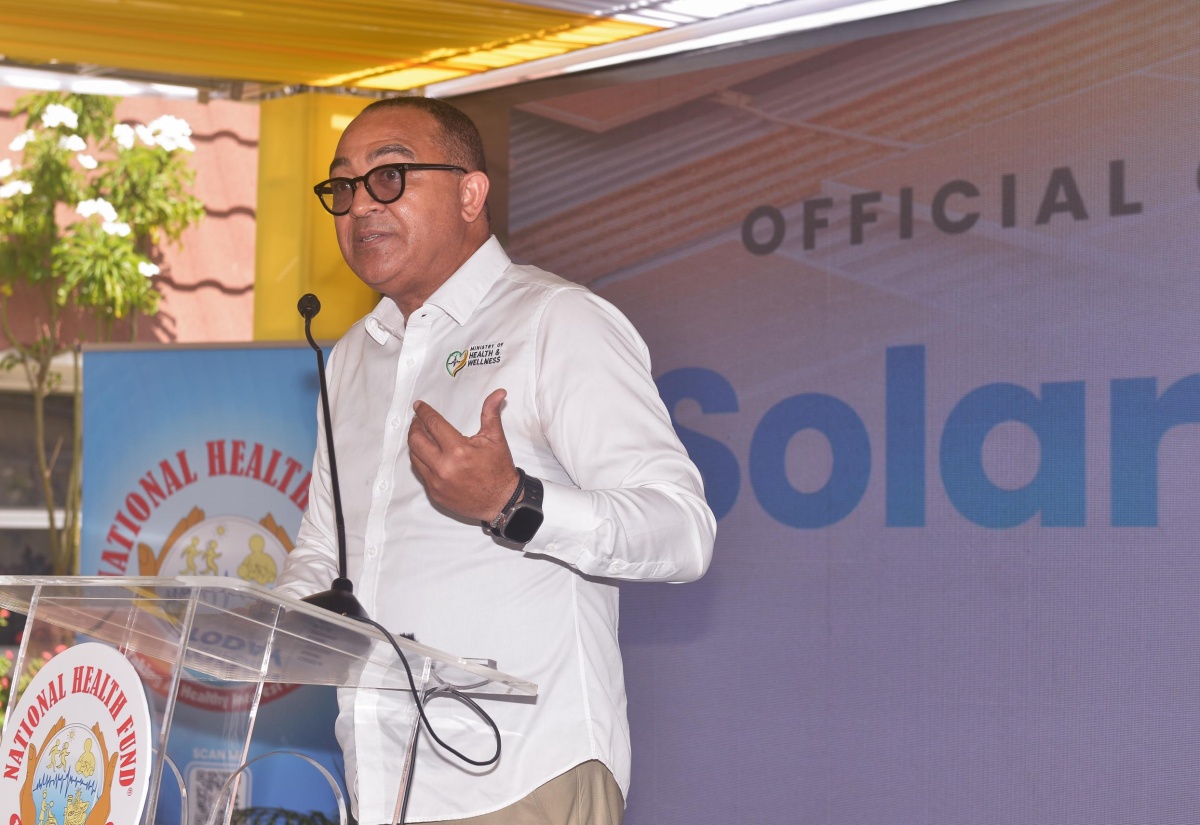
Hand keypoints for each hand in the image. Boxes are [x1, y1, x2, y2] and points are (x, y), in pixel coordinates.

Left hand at [408, 388, 520, 521]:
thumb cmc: (499, 469)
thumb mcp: (496, 439)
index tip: (418, 406)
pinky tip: (426, 455)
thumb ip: (491, 413)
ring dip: (415, 444)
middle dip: (415, 427)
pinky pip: (420, 473)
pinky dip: (421, 461)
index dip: (424, 413)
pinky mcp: (434, 493)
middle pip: (416, 440)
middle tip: (418, 421)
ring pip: (414, 457)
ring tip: (420, 436)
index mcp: (458, 450)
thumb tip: (498, 392)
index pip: (433, 424)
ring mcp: (437, 482)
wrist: (501, 501)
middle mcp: (444, 467)